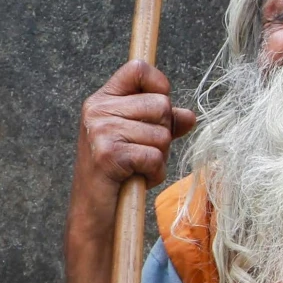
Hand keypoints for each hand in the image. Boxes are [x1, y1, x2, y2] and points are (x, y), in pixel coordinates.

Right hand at [71, 59, 193, 213]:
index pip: (137, 68)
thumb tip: (190, 116)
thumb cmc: (117, 175)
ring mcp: (100, 131)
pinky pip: (154, 156)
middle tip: (144, 153)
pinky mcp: (108, 154)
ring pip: (161, 133)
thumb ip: (162, 124)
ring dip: (159, 157)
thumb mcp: (138, 141)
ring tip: (139, 168)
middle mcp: (98, 110)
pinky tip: (139, 179)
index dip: (159, 85)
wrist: (92, 213)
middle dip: (164, 133)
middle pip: (161, 104)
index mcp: (102, 100)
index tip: (159, 110)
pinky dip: (155, 173)